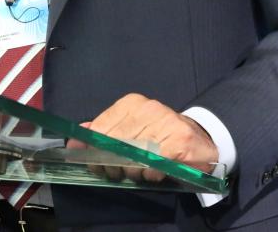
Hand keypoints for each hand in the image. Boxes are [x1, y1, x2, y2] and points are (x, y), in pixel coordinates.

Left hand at [73, 93, 217, 183]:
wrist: (201, 137)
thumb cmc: (160, 134)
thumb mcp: (130, 128)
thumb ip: (103, 132)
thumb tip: (76, 140)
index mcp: (132, 103)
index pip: (102, 127)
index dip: (94, 149)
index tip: (92, 163)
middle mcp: (149, 108)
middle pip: (116, 143)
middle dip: (110, 164)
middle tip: (114, 173)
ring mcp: (166, 122)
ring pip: (134, 156)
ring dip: (132, 171)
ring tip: (137, 171)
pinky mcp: (181, 140)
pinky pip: (155, 165)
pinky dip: (151, 174)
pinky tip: (154, 171)